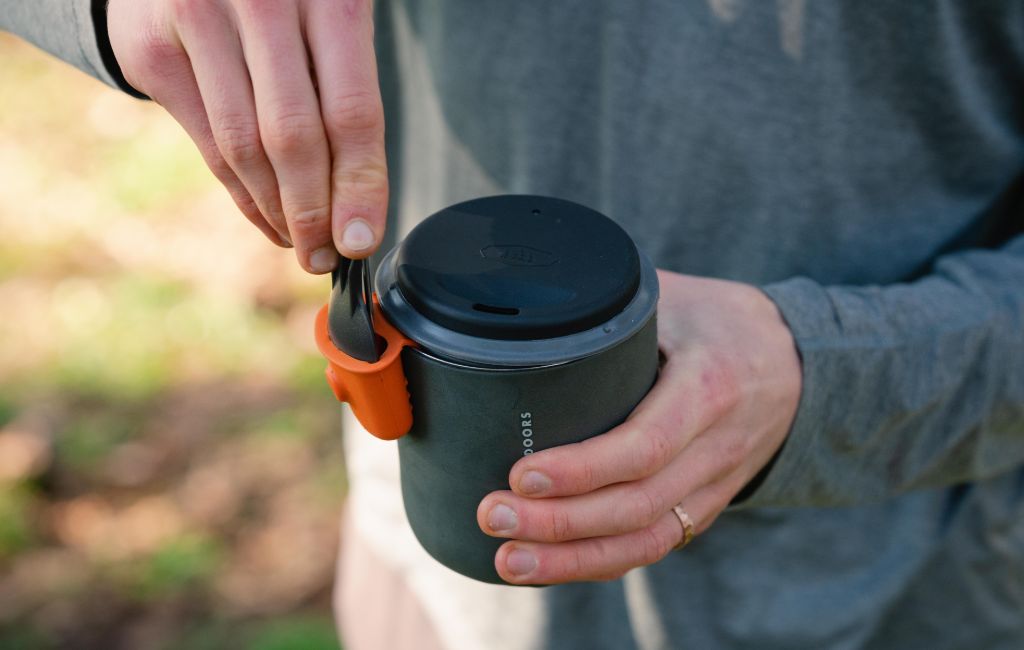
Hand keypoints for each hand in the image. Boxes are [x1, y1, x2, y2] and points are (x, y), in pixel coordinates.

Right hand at [106, 0, 386, 271]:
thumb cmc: (288, 2)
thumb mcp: (333, 23)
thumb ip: (348, 97)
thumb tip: (359, 211)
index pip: (352, 111)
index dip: (359, 186)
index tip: (360, 240)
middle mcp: (261, 1)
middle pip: (293, 137)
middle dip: (313, 212)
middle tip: (324, 255)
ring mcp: (199, 19)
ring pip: (244, 148)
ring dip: (276, 210)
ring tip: (299, 241)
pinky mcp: (154, 50)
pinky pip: (208, 145)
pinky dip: (242, 194)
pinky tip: (266, 215)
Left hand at [477, 270, 801, 583]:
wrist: (799, 361)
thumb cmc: (723, 320)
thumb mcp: (675, 296)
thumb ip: (613, 305)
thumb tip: (529, 307)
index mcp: (708, 387)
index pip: (646, 445)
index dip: (582, 469)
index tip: (521, 473)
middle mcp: (715, 447)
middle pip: (638, 505)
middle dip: (560, 523)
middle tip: (493, 515)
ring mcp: (713, 484)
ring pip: (645, 539)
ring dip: (572, 559)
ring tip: (507, 559)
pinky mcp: (704, 505)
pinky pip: (653, 544)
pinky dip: (599, 562)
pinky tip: (549, 565)